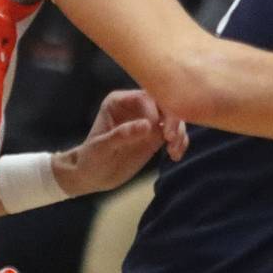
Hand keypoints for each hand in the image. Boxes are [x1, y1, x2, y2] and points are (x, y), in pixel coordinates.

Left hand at [53, 89, 187, 195]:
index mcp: (119, 101)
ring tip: (174, 151)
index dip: (154, 111)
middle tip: (171, 139)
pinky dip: (180, 142)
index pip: (145, 97)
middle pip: (164, 103)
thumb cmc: (92, 158)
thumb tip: (148, 125)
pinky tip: (175, 155)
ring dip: (179, 132)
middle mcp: (136, 106)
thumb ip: (123, 135)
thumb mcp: (102, 147)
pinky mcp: (157, 134)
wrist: (94, 176)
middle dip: (172, 119)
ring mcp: (148, 119)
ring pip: (173, 117)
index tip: (155, 131)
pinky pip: (175, 132)